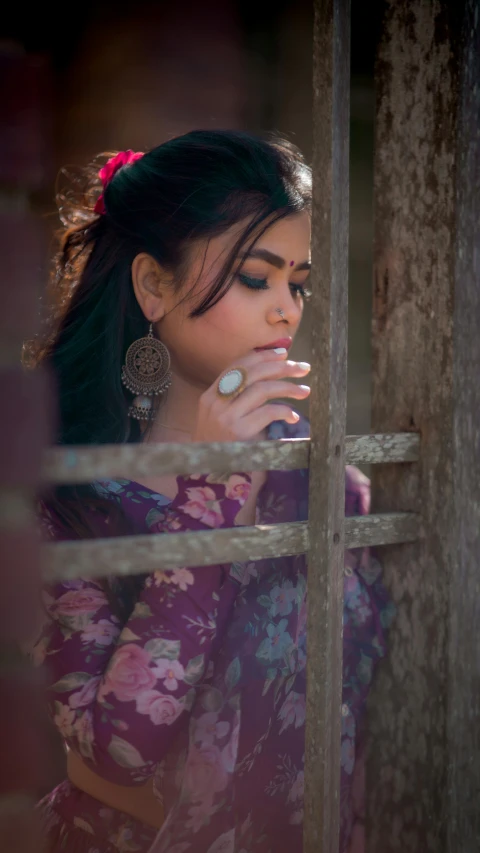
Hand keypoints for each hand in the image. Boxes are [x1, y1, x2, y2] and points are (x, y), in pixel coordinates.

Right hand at [192, 350, 310, 441]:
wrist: (207, 473)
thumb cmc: (219, 444)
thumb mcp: (219, 417)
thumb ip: (236, 397)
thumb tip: (269, 372)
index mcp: (210, 395)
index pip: (237, 365)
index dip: (262, 356)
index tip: (284, 353)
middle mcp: (216, 403)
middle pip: (253, 373)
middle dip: (281, 367)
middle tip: (302, 368)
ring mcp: (227, 417)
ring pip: (262, 389)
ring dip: (288, 388)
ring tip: (304, 391)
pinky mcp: (239, 432)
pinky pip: (268, 412)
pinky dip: (284, 411)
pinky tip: (293, 417)